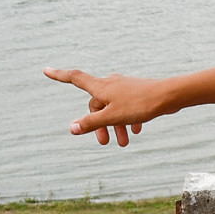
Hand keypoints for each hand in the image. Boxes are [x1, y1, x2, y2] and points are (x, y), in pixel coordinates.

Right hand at [43, 67, 165, 145]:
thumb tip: (72, 128)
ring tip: (124, 143)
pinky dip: (127, 119)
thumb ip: (92, 123)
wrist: (169, 96)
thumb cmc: (140, 104)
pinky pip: (126, 106)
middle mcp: (110, 84)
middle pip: (96, 104)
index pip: (74, 78)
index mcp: (101, 87)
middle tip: (105, 143)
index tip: (45, 70)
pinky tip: (136, 131)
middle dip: (99, 124)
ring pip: (113, 108)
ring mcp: (124, 87)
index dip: (59, 75)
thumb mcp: (112, 117)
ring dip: (116, 125)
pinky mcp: (136, 92)